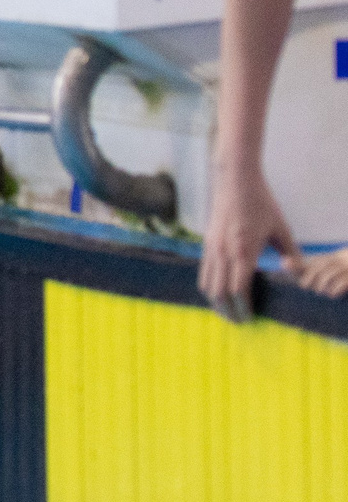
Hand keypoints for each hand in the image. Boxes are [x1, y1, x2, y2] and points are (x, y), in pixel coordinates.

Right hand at [200, 161, 299, 320]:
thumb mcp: (281, 228)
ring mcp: (211, 247)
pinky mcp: (206, 241)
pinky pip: (204, 270)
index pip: (239, 290)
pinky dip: (209, 285)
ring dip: (215, 300)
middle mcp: (223, 252)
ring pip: (206, 283)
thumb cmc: (260, 202)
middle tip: (238, 322)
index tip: (249, 319)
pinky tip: (219, 289)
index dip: (243, 308)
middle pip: (218, 292)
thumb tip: (298, 273)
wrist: (235, 180)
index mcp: (244, 252)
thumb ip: (291, 253)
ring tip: (226, 310)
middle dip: (227, 310)